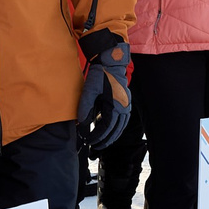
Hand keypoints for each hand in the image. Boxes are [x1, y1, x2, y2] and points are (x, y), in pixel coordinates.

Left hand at [77, 31, 133, 150]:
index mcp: (115, 105)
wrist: (112, 62)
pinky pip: (122, 120)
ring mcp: (127, 105)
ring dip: (112, 136)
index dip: (97, 136)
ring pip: (121, 127)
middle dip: (105, 140)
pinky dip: (116, 128)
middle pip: (115, 130)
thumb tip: (81, 124)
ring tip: (103, 143)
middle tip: (94, 146)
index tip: (89, 141)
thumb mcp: (89, 90)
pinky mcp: (126, 102)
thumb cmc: (100, 75)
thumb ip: (85, 107)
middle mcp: (124, 107)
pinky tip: (109, 131)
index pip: (106, 127)